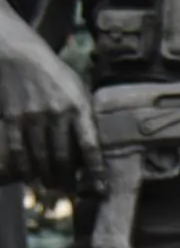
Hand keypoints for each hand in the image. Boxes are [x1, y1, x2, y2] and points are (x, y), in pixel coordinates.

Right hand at [0, 32, 103, 190]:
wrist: (19, 53)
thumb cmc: (55, 75)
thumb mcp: (78, 90)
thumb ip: (86, 117)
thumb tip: (96, 150)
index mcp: (79, 108)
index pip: (90, 147)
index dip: (95, 172)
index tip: (100, 190)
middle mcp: (56, 113)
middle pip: (64, 158)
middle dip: (68, 180)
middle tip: (70, 193)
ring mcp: (32, 115)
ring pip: (41, 157)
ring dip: (46, 177)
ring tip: (51, 186)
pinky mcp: (11, 116)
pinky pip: (17, 148)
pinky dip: (22, 167)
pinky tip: (26, 177)